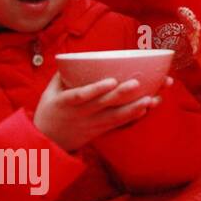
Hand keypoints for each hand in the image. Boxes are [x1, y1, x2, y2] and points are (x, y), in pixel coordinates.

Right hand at [33, 72, 158, 152]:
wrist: (47, 142)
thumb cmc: (50, 112)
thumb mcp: (49, 94)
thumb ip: (61, 76)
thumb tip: (73, 58)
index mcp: (67, 102)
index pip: (81, 95)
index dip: (96, 89)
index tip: (111, 81)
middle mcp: (82, 114)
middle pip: (104, 104)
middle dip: (122, 94)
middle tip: (138, 83)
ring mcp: (94, 123)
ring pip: (117, 117)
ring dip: (135, 108)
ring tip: (153, 99)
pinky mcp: (101, 130)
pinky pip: (119, 124)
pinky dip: (133, 117)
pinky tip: (148, 109)